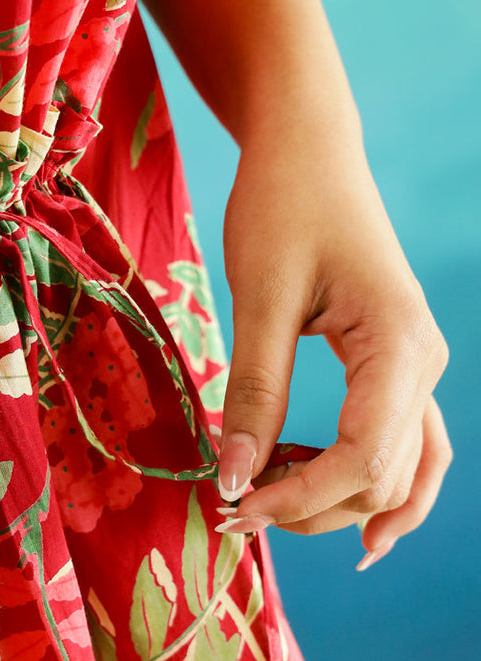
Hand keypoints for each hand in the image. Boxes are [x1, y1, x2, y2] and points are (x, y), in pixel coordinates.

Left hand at [213, 120, 450, 566]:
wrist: (306, 149)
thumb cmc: (282, 206)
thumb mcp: (259, 297)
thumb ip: (254, 392)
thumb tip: (234, 479)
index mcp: (399, 347)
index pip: (364, 461)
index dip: (299, 500)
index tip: (233, 506)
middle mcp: (426, 365)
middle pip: (385, 479)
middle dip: (313, 508)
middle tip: (234, 507)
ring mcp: (419, 366)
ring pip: (401, 472)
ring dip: (339, 504)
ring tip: (269, 510)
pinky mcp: (396, 364)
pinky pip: (402, 444)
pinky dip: (369, 482)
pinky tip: (326, 504)